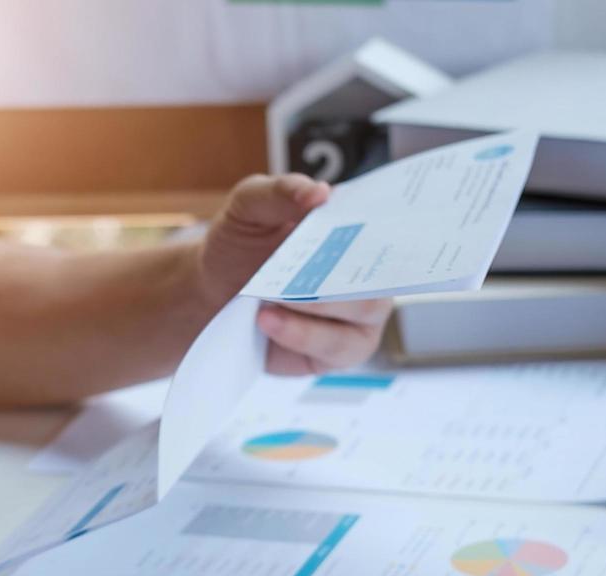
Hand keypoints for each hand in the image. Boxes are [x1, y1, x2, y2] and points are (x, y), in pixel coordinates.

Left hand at [196, 174, 390, 374]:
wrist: (211, 293)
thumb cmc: (241, 243)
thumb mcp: (249, 207)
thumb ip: (281, 192)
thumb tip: (320, 192)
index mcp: (356, 232)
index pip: (391, 228)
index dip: (394, 228)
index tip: (372, 226)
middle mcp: (366, 274)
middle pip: (382, 276)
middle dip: (345, 273)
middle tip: (306, 272)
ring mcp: (357, 317)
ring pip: (363, 313)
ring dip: (317, 306)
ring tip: (269, 303)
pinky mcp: (336, 352)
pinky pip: (333, 348)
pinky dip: (301, 335)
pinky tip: (268, 321)